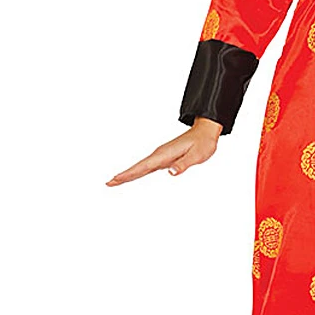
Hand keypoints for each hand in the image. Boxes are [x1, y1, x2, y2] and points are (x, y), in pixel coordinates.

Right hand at [106, 117, 222, 185]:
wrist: (205, 131)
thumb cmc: (202, 143)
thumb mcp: (196, 155)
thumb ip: (183, 164)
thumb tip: (171, 173)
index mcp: (165, 154)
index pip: (143, 166)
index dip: (129, 174)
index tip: (115, 179)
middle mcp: (160, 154)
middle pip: (138, 167)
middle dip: (124, 175)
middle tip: (109, 183)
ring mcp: (161, 156)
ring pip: (141, 167)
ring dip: (129, 174)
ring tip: (116, 181)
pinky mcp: (164, 157)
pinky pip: (148, 166)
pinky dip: (139, 171)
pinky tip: (134, 176)